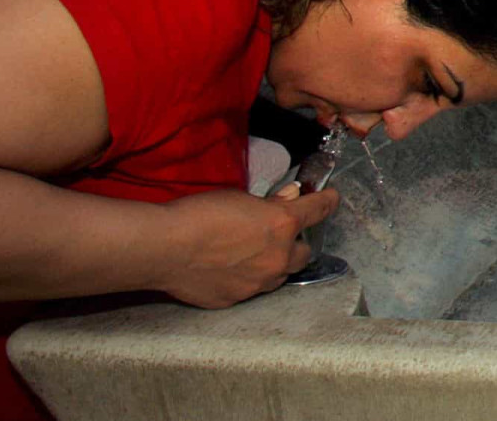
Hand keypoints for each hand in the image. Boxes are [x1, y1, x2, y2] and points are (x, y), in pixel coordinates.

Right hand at [156, 185, 338, 307]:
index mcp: (283, 225)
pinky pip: (251, 289)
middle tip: (281, 235)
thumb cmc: (199, 214)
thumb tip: (288, 198)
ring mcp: (258, 283)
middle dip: (297, 244)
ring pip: (279, 275)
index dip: (327, 202)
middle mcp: (278, 257)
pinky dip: (246, 279)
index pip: (319, 210)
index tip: (331, 199)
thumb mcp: (239, 198)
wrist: (165, 248)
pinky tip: (227, 270)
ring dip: (274, 264)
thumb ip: (269, 203)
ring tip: (251, 254)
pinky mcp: (237, 299)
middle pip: (304, 253)